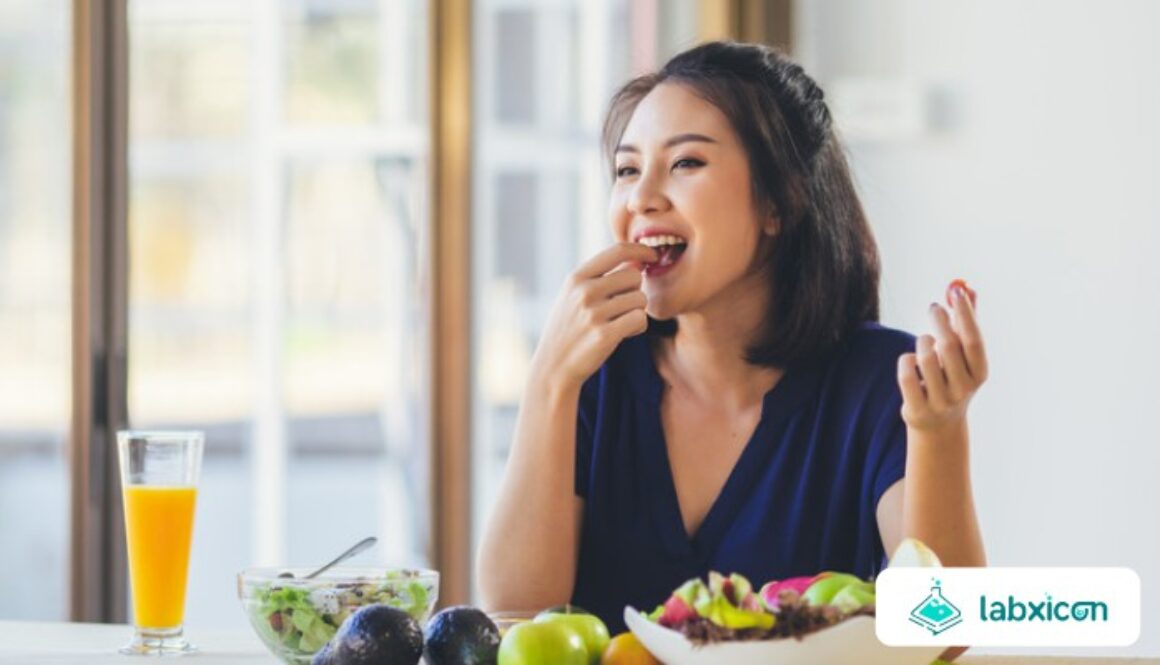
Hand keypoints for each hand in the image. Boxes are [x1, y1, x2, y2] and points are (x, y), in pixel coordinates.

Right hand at [531, 242, 658, 390]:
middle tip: (622, 308)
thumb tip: (636, 261)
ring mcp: (594, 313)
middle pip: (634, 276)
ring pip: (640, 299)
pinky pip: (640, 319)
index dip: (640, 250)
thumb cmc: (568, 330)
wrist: (553, 368)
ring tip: (618, 323)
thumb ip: (598, 278)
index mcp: (576, 278)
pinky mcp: (605, 335)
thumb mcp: (572, 297)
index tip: (652, 255)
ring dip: (636, 312)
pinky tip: (623, 334)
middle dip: (635, 291)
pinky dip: (637, 327)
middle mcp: (584, 292)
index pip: (617, 251)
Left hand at [897, 282, 988, 432]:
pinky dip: (905, 360)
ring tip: (925, 343)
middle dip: (940, 320)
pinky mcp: (918, 409)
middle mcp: (963, 389)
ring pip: (925, 357)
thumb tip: (967, 289)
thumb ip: (966, 323)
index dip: (966, 315)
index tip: (956, 291)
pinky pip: (906, 374)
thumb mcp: (963, 356)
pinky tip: (910, 360)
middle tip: (934, 308)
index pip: (974, 340)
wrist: (939, 426)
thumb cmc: (952, 379)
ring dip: (922, 342)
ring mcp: (940, 401)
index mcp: (979, 374)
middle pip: (949, 346)